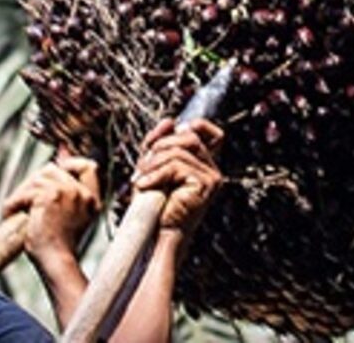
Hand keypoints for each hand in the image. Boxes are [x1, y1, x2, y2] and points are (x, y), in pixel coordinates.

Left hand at [2, 153, 101, 270]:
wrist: (56, 261)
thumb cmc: (59, 247)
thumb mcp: (70, 219)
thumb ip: (66, 196)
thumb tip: (57, 163)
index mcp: (91, 199)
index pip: (87, 166)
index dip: (70, 163)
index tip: (56, 167)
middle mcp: (81, 192)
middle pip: (53, 169)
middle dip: (34, 182)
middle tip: (23, 200)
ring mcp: (67, 192)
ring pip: (36, 179)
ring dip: (20, 195)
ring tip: (14, 210)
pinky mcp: (49, 196)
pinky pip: (25, 192)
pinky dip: (13, 203)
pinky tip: (9, 214)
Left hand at [132, 117, 223, 238]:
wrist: (157, 234)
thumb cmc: (155, 204)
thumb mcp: (154, 167)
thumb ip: (160, 144)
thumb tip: (170, 120)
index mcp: (204, 165)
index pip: (212, 133)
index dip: (195, 125)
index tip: (172, 132)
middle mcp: (213, 170)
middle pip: (190, 137)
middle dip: (161, 145)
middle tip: (144, 164)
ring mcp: (212, 177)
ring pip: (180, 150)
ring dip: (154, 162)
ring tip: (140, 178)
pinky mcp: (205, 185)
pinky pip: (177, 166)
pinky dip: (155, 174)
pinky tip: (144, 185)